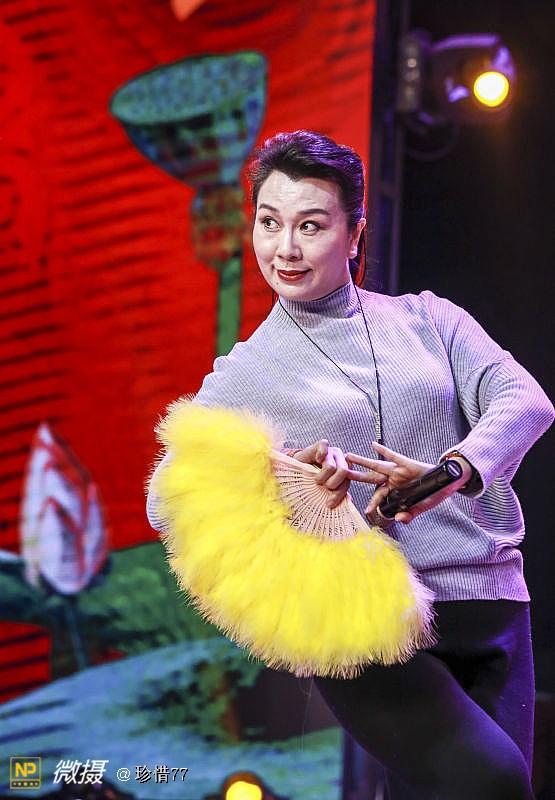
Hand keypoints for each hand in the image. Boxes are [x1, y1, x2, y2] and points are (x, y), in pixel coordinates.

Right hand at [292, 440, 353, 508]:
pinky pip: (324, 448)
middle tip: (322, 486)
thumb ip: (338, 492)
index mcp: (346, 469)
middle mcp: (341, 458)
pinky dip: (320, 455)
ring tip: (316, 478)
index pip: (346, 482)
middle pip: (343, 472)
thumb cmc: (313, 478)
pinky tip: (316, 460)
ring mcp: (332, 450)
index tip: (329, 503)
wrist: (297, 468)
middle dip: (331, 484)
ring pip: (331, 467)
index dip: (338, 494)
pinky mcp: (322, 444)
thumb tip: (350, 501)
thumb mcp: (326, 487)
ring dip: (321, 476)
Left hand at [347, 442, 470, 523]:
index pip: (379, 496)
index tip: (367, 510)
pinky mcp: (406, 463)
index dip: (373, 503)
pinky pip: (393, 456)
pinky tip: (374, 445)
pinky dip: (384, 450)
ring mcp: (398, 471)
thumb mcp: (420, 507)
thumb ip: (409, 514)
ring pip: (377, 466)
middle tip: (340, 474)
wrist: (447, 482)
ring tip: (348, 456)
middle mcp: (393, 479)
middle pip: (370, 478)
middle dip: (356, 476)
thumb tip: (398, 520)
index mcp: (394, 491)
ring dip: (362, 461)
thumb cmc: (432, 494)